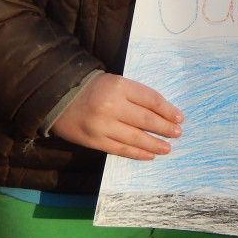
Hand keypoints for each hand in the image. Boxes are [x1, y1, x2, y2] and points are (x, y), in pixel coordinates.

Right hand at [51, 73, 183, 159]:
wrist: (58, 98)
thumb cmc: (93, 89)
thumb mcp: (115, 83)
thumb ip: (135, 95)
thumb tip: (162, 113)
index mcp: (119, 86)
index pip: (151, 100)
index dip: (168, 110)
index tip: (179, 118)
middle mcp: (112, 106)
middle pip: (146, 119)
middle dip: (165, 128)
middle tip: (178, 133)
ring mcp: (102, 126)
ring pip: (135, 138)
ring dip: (154, 144)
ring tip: (167, 148)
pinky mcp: (94, 141)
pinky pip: (120, 149)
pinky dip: (137, 153)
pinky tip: (150, 155)